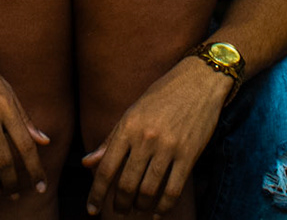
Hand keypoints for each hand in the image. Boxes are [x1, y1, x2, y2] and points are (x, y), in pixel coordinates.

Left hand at [83, 57, 228, 216]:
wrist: (200, 80)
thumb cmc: (162, 95)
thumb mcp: (132, 112)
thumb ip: (110, 140)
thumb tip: (86, 163)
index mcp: (128, 127)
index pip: (106, 169)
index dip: (96, 193)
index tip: (91, 209)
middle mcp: (146, 138)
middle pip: (126, 184)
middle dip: (119, 203)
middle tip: (119, 209)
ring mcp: (169, 147)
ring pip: (149, 191)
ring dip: (140, 206)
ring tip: (137, 208)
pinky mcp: (189, 154)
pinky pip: (173, 190)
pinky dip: (164, 207)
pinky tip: (158, 213)